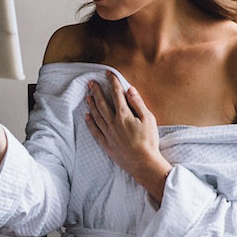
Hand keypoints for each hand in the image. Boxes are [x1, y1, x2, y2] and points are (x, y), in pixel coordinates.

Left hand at [84, 72, 168, 190]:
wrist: (144, 163)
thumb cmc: (149, 141)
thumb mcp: (148, 119)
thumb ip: (138, 103)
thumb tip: (129, 89)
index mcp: (124, 115)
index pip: (116, 94)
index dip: (112, 82)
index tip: (108, 74)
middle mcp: (113, 123)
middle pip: (102, 103)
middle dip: (96, 91)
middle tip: (91, 83)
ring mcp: (108, 134)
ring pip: (96, 116)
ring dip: (91, 104)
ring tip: (87, 96)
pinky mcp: (106, 144)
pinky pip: (95, 131)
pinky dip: (90, 122)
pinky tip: (87, 116)